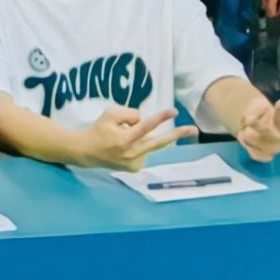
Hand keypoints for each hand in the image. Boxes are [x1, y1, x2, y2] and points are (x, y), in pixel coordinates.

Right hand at [76, 105, 192, 171]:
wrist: (86, 152)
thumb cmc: (98, 130)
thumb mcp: (109, 114)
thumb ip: (129, 114)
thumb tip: (144, 120)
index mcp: (124, 139)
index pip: (145, 126)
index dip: (161, 118)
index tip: (174, 111)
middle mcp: (132, 153)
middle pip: (159, 142)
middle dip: (177, 134)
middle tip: (193, 129)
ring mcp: (135, 163)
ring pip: (148, 142)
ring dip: (142, 136)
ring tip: (123, 137)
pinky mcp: (136, 168)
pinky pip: (144, 151)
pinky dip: (139, 145)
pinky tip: (125, 147)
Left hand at [235, 94, 279, 162]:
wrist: (256, 129)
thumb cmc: (261, 115)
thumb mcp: (257, 106)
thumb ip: (253, 110)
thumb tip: (249, 119)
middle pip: (266, 131)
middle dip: (256, 125)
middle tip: (249, 119)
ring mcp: (275, 149)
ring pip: (251, 137)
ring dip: (245, 133)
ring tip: (248, 130)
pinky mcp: (266, 157)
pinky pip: (250, 151)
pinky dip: (244, 143)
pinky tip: (247, 140)